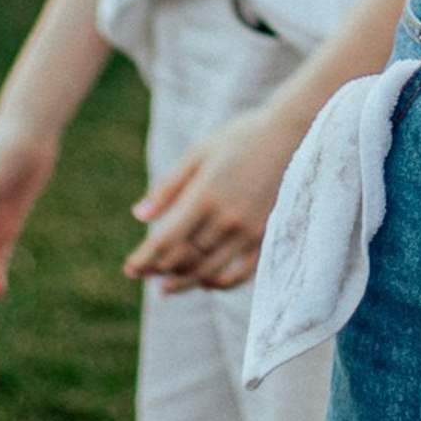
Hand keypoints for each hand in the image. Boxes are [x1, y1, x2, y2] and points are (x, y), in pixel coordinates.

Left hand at [124, 98, 310, 292]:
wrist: (291, 134)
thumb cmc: (240, 138)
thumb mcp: (199, 154)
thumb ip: (169, 187)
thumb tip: (138, 216)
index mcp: (206, 195)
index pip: (166, 240)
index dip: (144, 259)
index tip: (129, 269)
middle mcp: (227, 218)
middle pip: (184, 258)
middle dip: (159, 269)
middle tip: (144, 273)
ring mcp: (248, 231)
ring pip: (208, 271)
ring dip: (184, 282)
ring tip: (166, 286)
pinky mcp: (266, 236)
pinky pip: (242, 273)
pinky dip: (221, 283)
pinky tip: (206, 283)